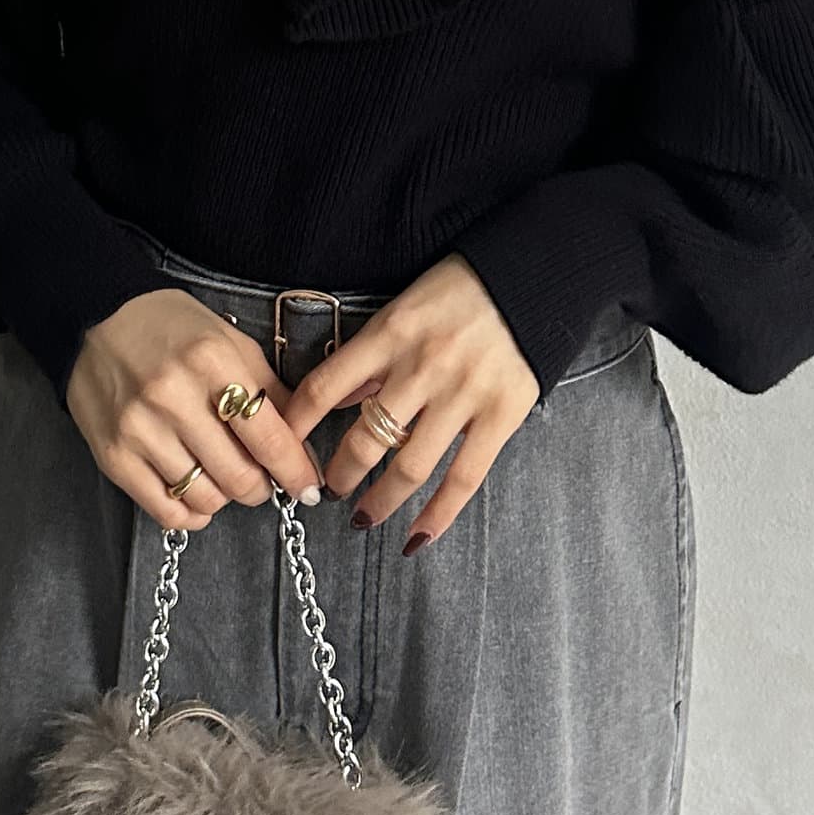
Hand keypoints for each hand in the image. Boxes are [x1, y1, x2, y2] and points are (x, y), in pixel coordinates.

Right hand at [66, 290, 327, 530]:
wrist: (97, 316)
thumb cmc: (172, 328)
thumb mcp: (230, 342)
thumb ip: (267, 391)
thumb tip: (300, 445)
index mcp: (212, 362)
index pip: (268, 436)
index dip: (295, 470)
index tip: (307, 486)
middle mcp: (173, 397)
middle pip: (239, 477)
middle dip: (261, 487)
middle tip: (262, 479)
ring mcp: (139, 430)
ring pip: (205, 499)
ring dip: (225, 496)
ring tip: (223, 476)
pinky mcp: (113, 456)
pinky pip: (164, 510)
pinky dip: (191, 514)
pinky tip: (196, 494)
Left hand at [281, 254, 539, 552]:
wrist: (533, 277)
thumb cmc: (462, 290)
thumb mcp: (404, 305)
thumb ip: (370, 354)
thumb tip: (333, 400)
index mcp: (391, 332)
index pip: (326, 387)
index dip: (296, 425)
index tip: (280, 449)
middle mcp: (423, 366)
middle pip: (365, 437)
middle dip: (339, 473)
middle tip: (327, 489)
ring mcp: (463, 394)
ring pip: (409, 466)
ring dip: (379, 500)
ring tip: (363, 516)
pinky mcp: (501, 415)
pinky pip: (464, 478)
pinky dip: (437, 515)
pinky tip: (415, 536)